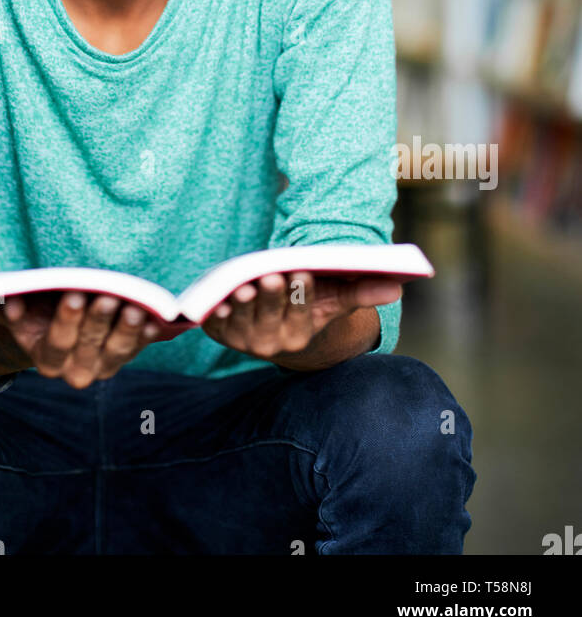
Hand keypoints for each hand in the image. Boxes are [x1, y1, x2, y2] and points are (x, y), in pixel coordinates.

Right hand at [0, 290, 161, 388]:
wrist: (53, 328)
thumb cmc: (36, 312)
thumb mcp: (18, 309)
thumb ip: (11, 307)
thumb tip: (9, 303)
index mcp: (48, 359)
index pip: (58, 342)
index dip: (66, 320)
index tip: (73, 295)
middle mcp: (76, 370)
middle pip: (90, 345)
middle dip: (99, 320)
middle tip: (108, 296)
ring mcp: (103, 366)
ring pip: (118, 351)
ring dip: (128, 329)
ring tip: (135, 307)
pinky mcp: (125, 357)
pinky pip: (138, 347)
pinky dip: (147, 334)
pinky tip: (155, 318)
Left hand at [200, 270, 402, 361]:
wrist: (272, 328)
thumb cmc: (306, 306)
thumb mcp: (331, 300)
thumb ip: (361, 292)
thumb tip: (398, 286)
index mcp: (300, 334)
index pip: (301, 313)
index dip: (301, 294)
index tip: (304, 273)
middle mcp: (272, 343)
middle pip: (271, 317)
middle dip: (271, 297)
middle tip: (271, 276)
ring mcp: (244, 340)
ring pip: (244, 320)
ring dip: (243, 305)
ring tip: (244, 286)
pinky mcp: (221, 332)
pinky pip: (218, 324)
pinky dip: (218, 313)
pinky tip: (220, 299)